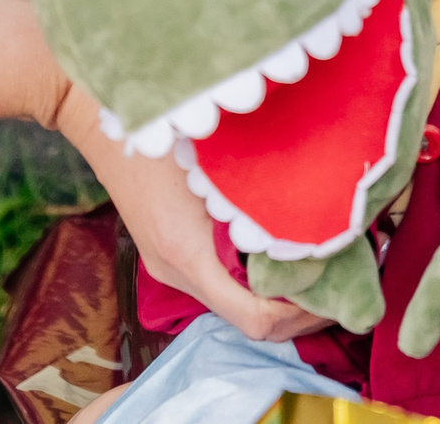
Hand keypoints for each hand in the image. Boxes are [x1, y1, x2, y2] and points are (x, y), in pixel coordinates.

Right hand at [57, 85, 333, 341]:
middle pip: (246, 322)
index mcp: (188, 253)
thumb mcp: (221, 161)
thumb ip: (261, 198)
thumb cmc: (164, 126)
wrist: (99, 116)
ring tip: (318, 269)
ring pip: (232, 305)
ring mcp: (167, 265)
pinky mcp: (167, 252)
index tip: (336, 292)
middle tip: (339, 287)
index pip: (253, 318)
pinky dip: (252, 282)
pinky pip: (218, 284)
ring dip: (275, 298)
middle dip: (296, 313)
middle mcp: (174, 270)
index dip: (300, 315)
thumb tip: (321, 221)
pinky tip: (279, 255)